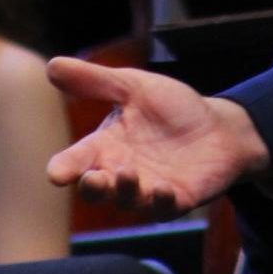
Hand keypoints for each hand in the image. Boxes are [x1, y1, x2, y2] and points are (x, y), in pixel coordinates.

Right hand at [46, 58, 271, 214]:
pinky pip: (164, 209)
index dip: (64, 168)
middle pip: (96, 190)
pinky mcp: (177, 200)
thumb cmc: (172, 108)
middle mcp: (122, 172)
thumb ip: (95, 81)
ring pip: (127, 200)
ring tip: (127, 172)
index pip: (76, 161)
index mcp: (106, 146)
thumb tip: (51, 64)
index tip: (56, 174)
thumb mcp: (133, 86)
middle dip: (91, 188)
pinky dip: (161, 201)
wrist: (220, 127)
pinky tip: (161, 188)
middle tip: (91, 178)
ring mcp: (148, 190)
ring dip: (124, 190)